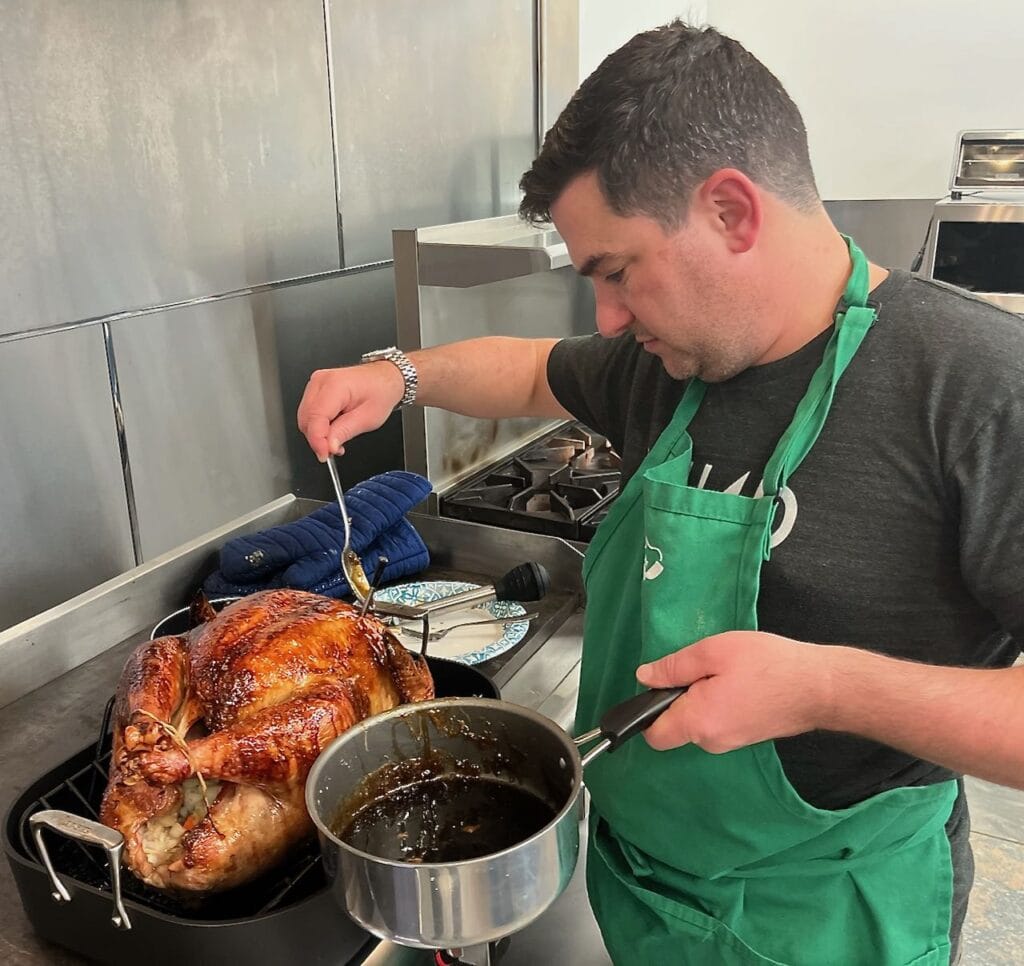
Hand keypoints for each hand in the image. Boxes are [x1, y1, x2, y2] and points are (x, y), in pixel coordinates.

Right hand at [297, 363, 404, 459]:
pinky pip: (309, 414)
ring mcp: (316, 384)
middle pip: (307, 419)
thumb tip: (329, 446)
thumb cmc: (380, 392)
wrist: (383, 379)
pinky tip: (332, 429)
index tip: (323, 455)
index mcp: (335, 385)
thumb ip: (345, 432)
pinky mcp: (315, 390)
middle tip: (334, 448)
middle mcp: (321, 381)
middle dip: (318, 439)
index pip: (316, 417)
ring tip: (337, 438)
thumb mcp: (369, 418)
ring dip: (317, 434)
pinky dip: (318, 426)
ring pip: (305, 418)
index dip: (317, 440)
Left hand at [635, 631, 834, 752]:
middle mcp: (711, 742)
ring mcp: (731, 743)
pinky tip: (738, 683)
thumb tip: (644, 677)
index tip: (661, 686)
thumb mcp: (713, 652)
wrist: (820, 687)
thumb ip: (674, 667)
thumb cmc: (768, 665)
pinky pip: (717, 723)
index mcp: (698, 723)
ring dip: (701, 699)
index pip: (654, 735)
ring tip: (725, 672)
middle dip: (678, 698)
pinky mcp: (745, 738)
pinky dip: (718, 704)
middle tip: (703, 669)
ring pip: (697, 723)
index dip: (648, 711)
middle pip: (675, 727)